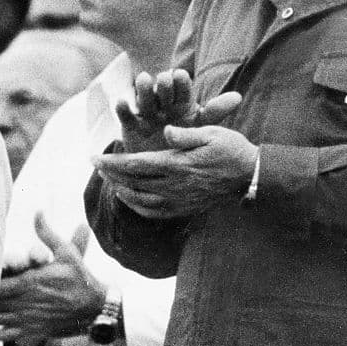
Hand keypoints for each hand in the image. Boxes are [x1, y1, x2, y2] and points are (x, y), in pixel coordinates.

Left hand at [0, 213, 103, 341]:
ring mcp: (29, 318)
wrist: (95, 307)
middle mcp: (27, 300)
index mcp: (32, 281)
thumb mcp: (66, 251)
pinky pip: (7, 336)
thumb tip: (38, 211)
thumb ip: (47, 233)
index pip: (0, 282)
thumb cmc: (80, 278)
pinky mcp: (33, 330)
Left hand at [93, 125, 258, 218]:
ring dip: (122, 190)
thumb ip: (185, 135)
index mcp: (178, 164)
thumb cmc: (231, 149)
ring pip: (141, 200)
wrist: (251, 177)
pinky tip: (131, 199)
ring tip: (110, 180)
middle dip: (112, 174)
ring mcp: (180, 200)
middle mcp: (175, 185)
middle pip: (134, 183)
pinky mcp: (185, 209)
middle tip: (97, 165)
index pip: (136, 165)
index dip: (112, 162)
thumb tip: (164, 132)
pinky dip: (138, 207)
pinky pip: (155, 213)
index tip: (95, 157)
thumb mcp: (211, 133)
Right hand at [116, 69, 241, 152]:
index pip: (182, 89)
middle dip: (162, 84)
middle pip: (162, 91)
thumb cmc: (189, 143)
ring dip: (143, 88)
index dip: (180, 82)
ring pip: (144, 98)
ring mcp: (147, 114)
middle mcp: (163, 105)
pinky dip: (123, 108)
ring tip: (143, 79)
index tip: (180, 75)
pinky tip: (122, 101)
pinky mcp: (132, 125)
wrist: (167, 169)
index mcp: (182, 103)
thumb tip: (238, 97)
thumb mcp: (203, 127)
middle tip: (163, 78)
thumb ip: (216, 111)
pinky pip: (127, 115)